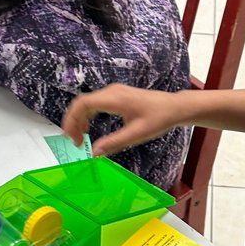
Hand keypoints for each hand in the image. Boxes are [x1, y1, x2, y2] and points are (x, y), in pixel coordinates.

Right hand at [61, 85, 188, 156]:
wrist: (174, 107)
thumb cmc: (158, 119)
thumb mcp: (136, 134)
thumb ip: (114, 143)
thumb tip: (94, 153)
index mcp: (114, 98)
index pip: (83, 104)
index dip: (72, 120)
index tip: (70, 138)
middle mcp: (111, 92)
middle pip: (82, 103)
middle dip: (73, 122)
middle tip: (74, 142)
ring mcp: (114, 92)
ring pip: (87, 103)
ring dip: (80, 120)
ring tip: (79, 138)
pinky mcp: (116, 96)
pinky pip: (95, 103)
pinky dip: (88, 116)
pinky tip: (88, 129)